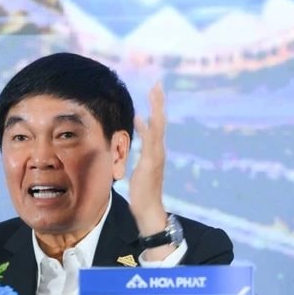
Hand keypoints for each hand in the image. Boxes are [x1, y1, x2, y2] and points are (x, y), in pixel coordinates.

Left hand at [129, 83, 171, 259]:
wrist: (149, 210)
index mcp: (155, 151)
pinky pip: (148, 143)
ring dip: (156, 109)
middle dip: (159, 102)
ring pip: (158, 128)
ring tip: (154, 92)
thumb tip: (132, 150)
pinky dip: (145, 129)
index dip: (156, 108)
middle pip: (160, 121)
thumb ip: (139, 158)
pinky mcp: (150, 163)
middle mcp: (159, 151)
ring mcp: (156, 157)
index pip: (157, 125)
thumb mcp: (139, 170)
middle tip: (157, 84)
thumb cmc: (143, 193)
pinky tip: (141, 117)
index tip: (154, 92)